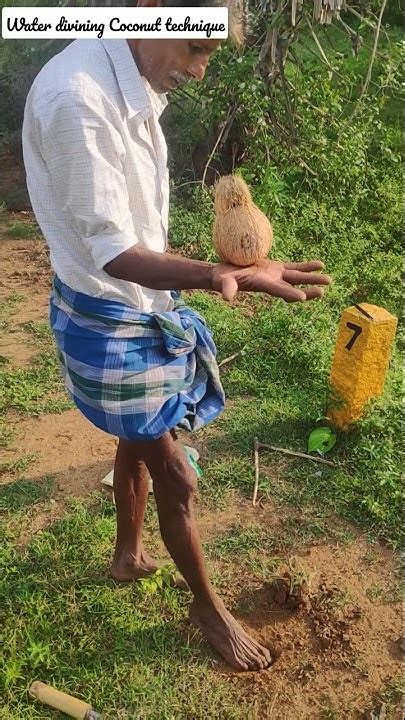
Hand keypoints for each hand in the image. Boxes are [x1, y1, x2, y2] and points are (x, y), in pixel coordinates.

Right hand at [212, 259, 331, 302]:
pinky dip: (307, 266)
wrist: (224, 273)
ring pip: (297, 278)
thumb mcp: (224, 281)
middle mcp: (272, 283)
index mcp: (262, 285)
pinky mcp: (276, 268)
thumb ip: (227, 287)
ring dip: (312, 278)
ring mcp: (275, 276)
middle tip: (322, 291)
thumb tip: (227, 297)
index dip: (289, 293)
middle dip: (308, 289)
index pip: (278, 290)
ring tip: (329, 280)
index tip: (302, 298)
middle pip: (293, 287)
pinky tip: (320, 265)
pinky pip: (294, 267)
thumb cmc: (223, 277)